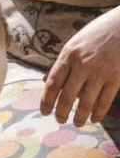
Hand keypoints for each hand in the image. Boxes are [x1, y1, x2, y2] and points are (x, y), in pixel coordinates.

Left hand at [40, 6, 119, 125]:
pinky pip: (104, 101)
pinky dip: (98, 113)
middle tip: (60, 120)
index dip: (46, 101)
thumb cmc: (100, 33)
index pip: (52, 84)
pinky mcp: (116, 77)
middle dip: (62, 112)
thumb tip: (46, 82)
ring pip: (86, 103)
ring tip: (78, 123)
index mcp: (69, 55)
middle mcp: (82, 65)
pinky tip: (95, 118)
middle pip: (67, 97)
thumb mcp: (76, 43)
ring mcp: (100, 72)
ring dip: (80, 117)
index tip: (44, 112)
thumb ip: (64, 63)